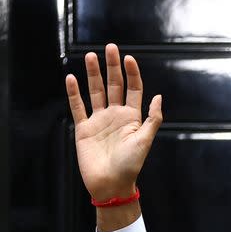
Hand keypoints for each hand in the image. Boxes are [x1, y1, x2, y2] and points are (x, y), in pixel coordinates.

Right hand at [65, 43, 162, 200]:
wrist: (111, 184)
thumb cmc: (131, 165)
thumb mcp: (146, 140)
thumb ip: (152, 118)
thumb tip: (158, 96)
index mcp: (132, 117)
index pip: (133, 89)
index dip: (132, 74)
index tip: (129, 58)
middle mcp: (116, 115)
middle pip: (114, 85)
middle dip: (112, 67)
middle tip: (110, 47)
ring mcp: (99, 120)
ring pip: (95, 92)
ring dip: (93, 74)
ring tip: (92, 56)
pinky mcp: (83, 129)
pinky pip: (77, 107)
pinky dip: (74, 93)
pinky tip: (71, 78)